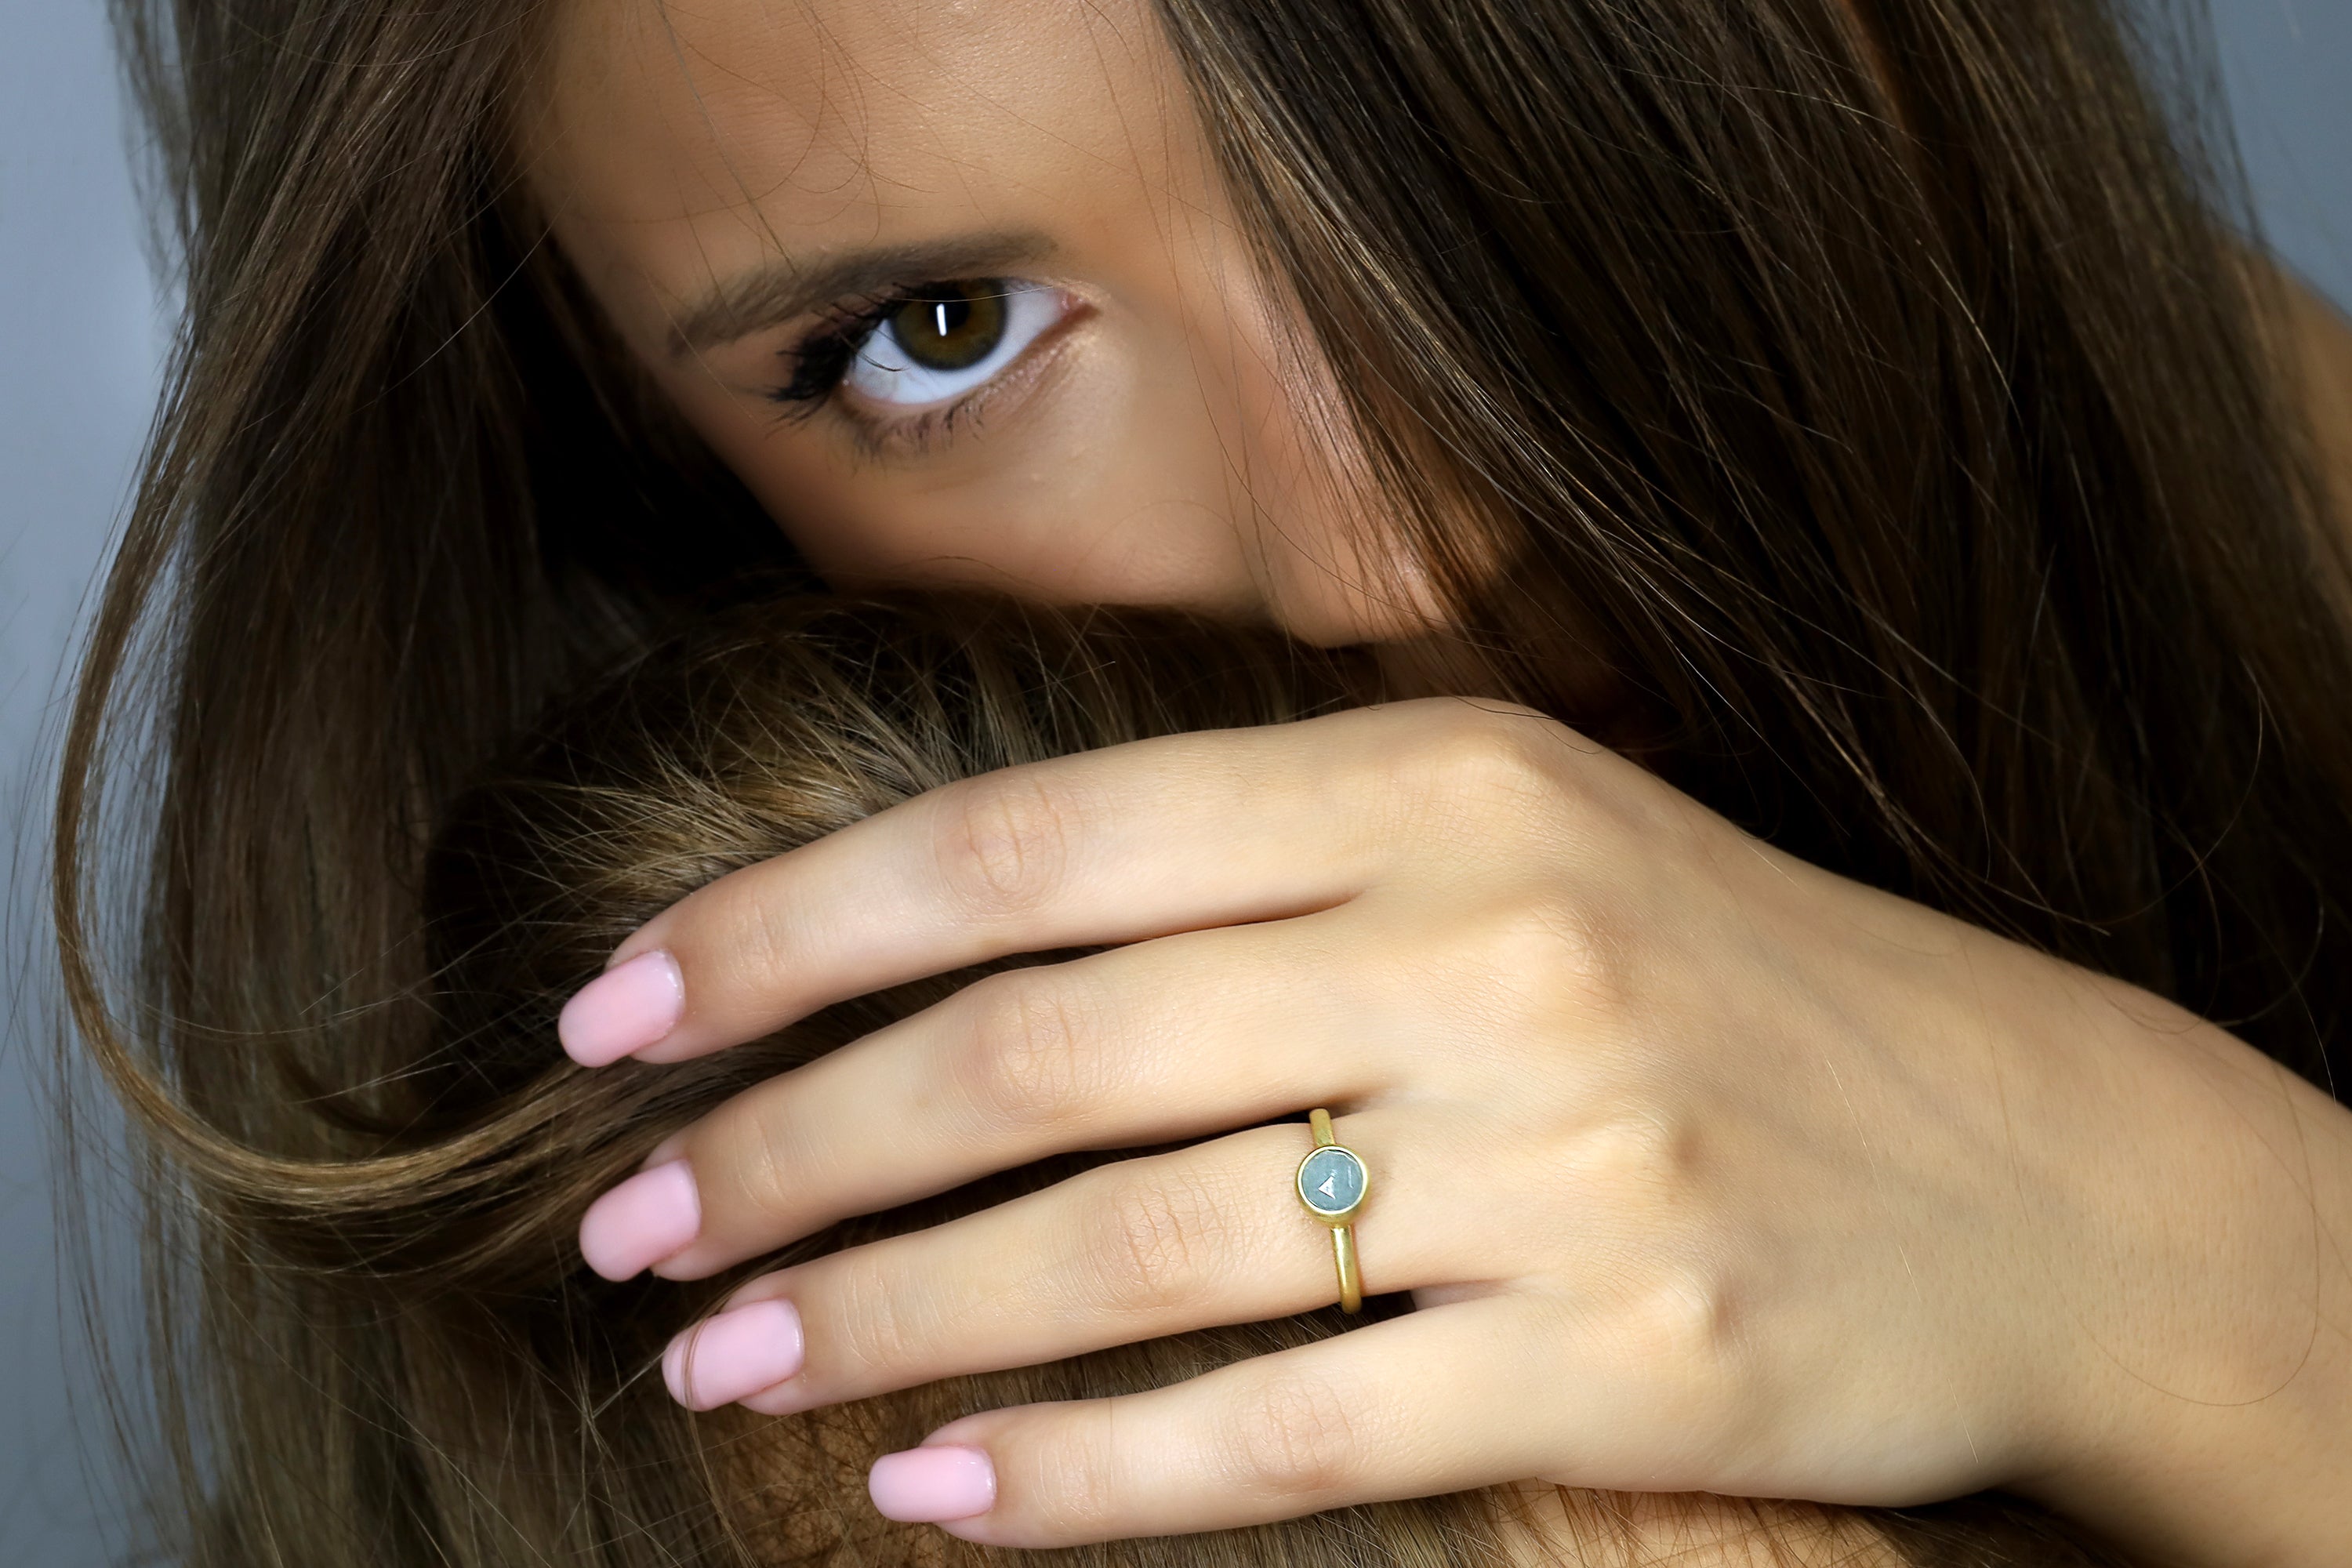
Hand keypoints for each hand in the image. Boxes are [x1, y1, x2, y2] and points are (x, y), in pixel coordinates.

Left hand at [562, 699, 2351, 1562]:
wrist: (2032, 1164)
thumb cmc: (1709, 982)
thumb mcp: (1507, 837)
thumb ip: (1247, 868)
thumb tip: (935, 960)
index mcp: (1438, 779)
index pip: (1029, 842)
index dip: (786, 930)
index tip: (615, 1020)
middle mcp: (1487, 946)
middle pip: (1038, 1053)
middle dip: (788, 1146)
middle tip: (630, 1227)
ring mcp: (1559, 1162)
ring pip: (1125, 1248)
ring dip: (887, 1316)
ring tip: (728, 1359)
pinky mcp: (1619, 1361)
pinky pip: (1273, 1430)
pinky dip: (1071, 1475)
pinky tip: (932, 1500)